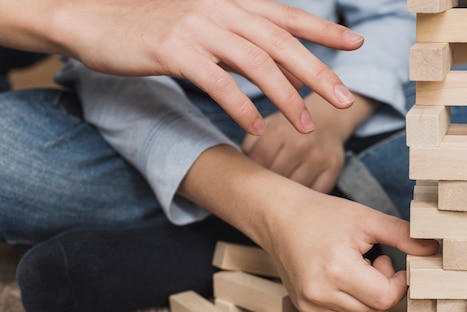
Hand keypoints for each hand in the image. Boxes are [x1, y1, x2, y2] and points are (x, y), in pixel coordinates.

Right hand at [2, 0, 362, 134]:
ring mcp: (197, 27)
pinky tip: (256, 129)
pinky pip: (216, 82)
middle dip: (316, 72)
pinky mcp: (173, 49)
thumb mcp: (206, 31)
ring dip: (284, 97)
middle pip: (280, 42)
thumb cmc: (153, 29)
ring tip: (304, 126)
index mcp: (231, 3)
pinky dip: (240, 107)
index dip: (322, 31)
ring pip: (255, 62)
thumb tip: (286, 74)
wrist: (96, 19)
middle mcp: (220, 10)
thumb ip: (245, 47)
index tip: (355, 44)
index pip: (286, 16)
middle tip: (342, 100)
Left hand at [241, 93, 376, 192]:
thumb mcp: (268, 126)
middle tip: (264, 190)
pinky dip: (306, 197)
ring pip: (295, 189)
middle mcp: (300, 144)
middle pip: (276, 178)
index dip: (253, 174)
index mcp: (280, 131)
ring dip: (287, 195)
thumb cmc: (290, 128)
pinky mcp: (334, 167)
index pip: (259, 162)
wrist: (328, 118)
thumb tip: (237, 170)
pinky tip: (300, 193)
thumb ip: (251, 144)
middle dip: (268, 186)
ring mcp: (319, 157)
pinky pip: (315, 193)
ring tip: (280, 195)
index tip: (252, 179)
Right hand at [263, 190, 438, 311]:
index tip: (393, 263)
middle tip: (374, 261)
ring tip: (358, 268)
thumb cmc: (322, 214)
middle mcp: (319, 293)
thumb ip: (402, 235)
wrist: (278, 217)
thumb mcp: (366, 219)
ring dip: (369, 298)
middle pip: (375, 311)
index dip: (398, 283)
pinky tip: (344, 277)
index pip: (385, 298)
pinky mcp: (305, 309)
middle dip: (384, 289)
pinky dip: (352, 303)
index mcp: (336, 270)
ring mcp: (309, 305)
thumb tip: (434, 248)